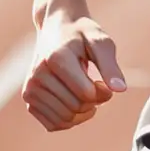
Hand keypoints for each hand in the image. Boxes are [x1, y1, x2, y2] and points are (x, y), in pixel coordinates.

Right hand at [21, 10, 126, 131]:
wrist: (56, 26)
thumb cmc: (82, 33)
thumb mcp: (100, 41)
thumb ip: (110, 65)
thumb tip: (120, 89)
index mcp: (57, 58)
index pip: (85, 93)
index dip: (103, 93)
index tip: (108, 82)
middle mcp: (38, 74)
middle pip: (75, 108)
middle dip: (94, 102)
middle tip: (99, 86)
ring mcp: (30, 87)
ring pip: (64, 119)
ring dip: (83, 112)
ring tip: (88, 92)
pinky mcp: (28, 98)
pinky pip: (53, 124)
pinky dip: (70, 119)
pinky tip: (77, 102)